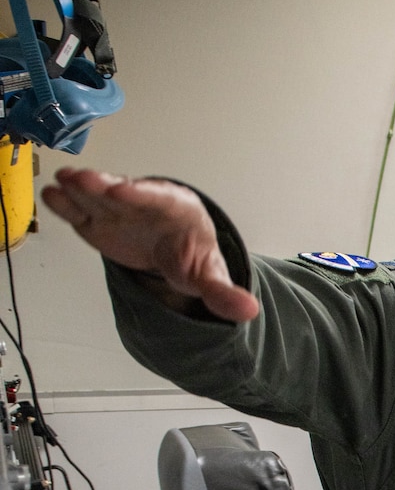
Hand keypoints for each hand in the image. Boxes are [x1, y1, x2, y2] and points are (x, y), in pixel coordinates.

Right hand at [42, 169, 258, 322]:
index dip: (139, 195)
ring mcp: (117, 210)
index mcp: (177, 209)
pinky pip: (80, 211)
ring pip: (97, 196)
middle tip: (81, 179)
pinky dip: (65, 204)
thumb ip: (223, 293)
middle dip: (103, 186)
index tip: (121, 192)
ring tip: (60, 182)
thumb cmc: (191, 254)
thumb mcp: (208, 275)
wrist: (173, 250)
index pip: (157, 199)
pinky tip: (51, 197)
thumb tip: (249, 311)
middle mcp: (144, 203)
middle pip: (123, 191)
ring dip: (79, 189)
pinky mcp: (97, 221)